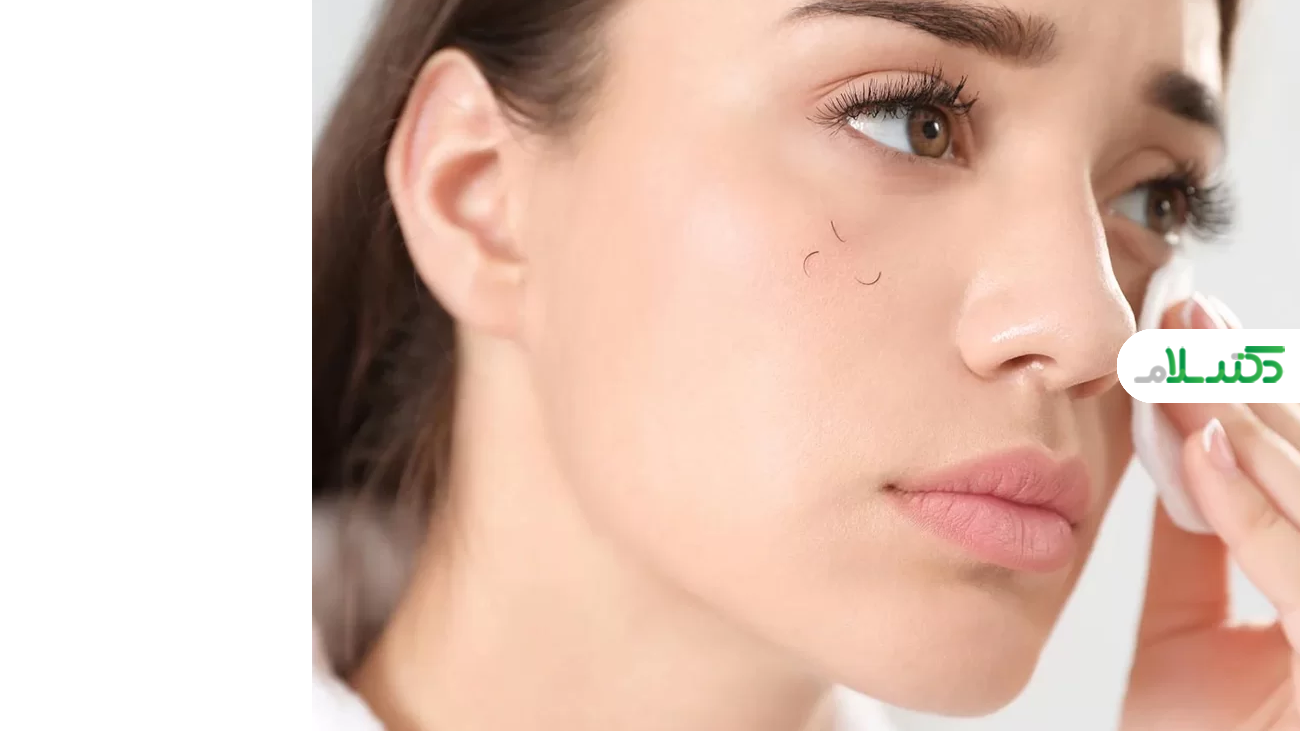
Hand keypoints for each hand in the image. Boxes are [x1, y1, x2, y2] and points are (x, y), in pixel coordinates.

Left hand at [1122, 294, 1299, 729]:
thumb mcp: (1189, 646)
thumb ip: (1203, 551)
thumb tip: (1186, 448)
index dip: (1256, 401)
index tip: (1193, 329)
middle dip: (1255, 392)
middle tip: (1185, 315)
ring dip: (1252, 425)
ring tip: (1180, 357)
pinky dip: (1259, 510)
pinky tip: (1207, 447)